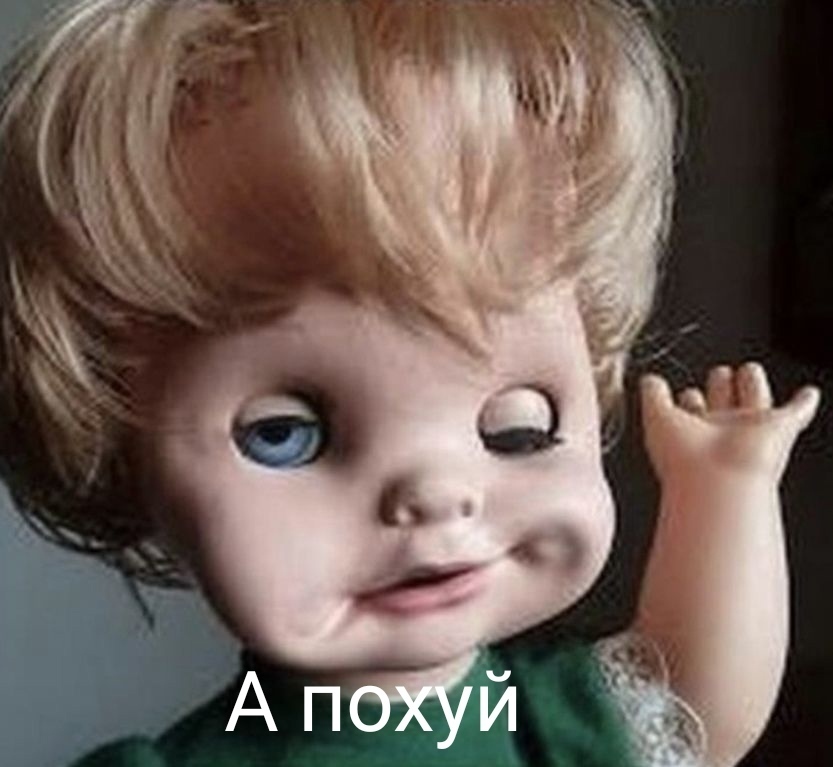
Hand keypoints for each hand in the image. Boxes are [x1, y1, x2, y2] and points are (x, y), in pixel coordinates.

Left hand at [640, 363, 819, 484]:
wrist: (719, 482)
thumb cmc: (684, 458)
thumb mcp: (656, 416)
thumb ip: (652, 394)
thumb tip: (650, 378)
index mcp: (692, 431)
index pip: (691, 407)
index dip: (687, 399)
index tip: (684, 394)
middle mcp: (722, 431)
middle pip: (723, 398)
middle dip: (720, 382)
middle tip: (719, 374)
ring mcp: (752, 430)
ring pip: (754, 398)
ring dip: (753, 383)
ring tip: (749, 371)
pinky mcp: (780, 427)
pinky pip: (798, 412)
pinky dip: (805, 402)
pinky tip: (809, 393)